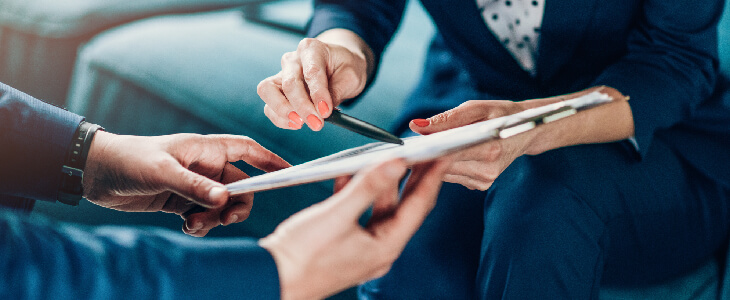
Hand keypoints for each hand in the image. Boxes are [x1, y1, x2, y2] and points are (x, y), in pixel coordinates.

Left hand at [83, 132, 289, 236]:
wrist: (96, 174)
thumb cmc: (129, 160)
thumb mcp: (162, 172)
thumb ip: (194, 187)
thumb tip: (225, 200)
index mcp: (205, 149)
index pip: (247, 151)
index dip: (269, 160)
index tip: (288, 172)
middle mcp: (204, 166)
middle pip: (240, 186)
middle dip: (237, 204)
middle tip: (225, 217)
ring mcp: (194, 184)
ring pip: (222, 204)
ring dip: (216, 218)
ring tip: (194, 224)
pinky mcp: (181, 201)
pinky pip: (205, 215)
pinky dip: (202, 225)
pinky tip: (187, 227)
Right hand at [257, 29, 371, 130]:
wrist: (337, 66)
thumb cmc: (344, 67)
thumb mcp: (351, 76)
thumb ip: (337, 91)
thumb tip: (323, 111)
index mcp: (312, 49)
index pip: (311, 72)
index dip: (318, 93)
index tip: (326, 111)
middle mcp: (292, 59)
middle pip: (289, 83)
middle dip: (302, 107)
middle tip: (316, 123)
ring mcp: (281, 74)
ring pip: (268, 91)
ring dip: (283, 111)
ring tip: (301, 123)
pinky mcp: (275, 90)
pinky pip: (269, 106)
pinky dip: (280, 118)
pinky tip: (297, 123)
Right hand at [259, 159, 449, 299]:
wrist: (269, 281)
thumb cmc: (301, 257)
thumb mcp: (337, 215)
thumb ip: (368, 186)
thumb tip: (397, 163)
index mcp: (385, 246)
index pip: (419, 205)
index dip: (433, 176)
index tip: (444, 152)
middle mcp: (379, 249)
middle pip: (404, 206)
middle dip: (414, 177)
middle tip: (424, 150)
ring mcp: (361, 248)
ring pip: (380, 208)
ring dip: (382, 182)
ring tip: (388, 156)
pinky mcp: (343, 244)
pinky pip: (358, 213)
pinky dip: (358, 192)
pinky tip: (350, 173)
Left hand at [409, 100, 534, 190]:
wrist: (526, 130)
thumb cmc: (501, 114)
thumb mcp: (476, 108)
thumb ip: (446, 119)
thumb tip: (415, 126)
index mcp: (490, 148)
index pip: (448, 153)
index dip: (426, 150)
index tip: (408, 146)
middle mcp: (487, 169)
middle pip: (443, 166)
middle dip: (427, 156)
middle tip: (410, 145)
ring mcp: (484, 180)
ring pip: (445, 174)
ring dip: (433, 162)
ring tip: (426, 148)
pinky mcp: (481, 185)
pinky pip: (453, 176)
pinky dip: (444, 166)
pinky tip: (444, 156)